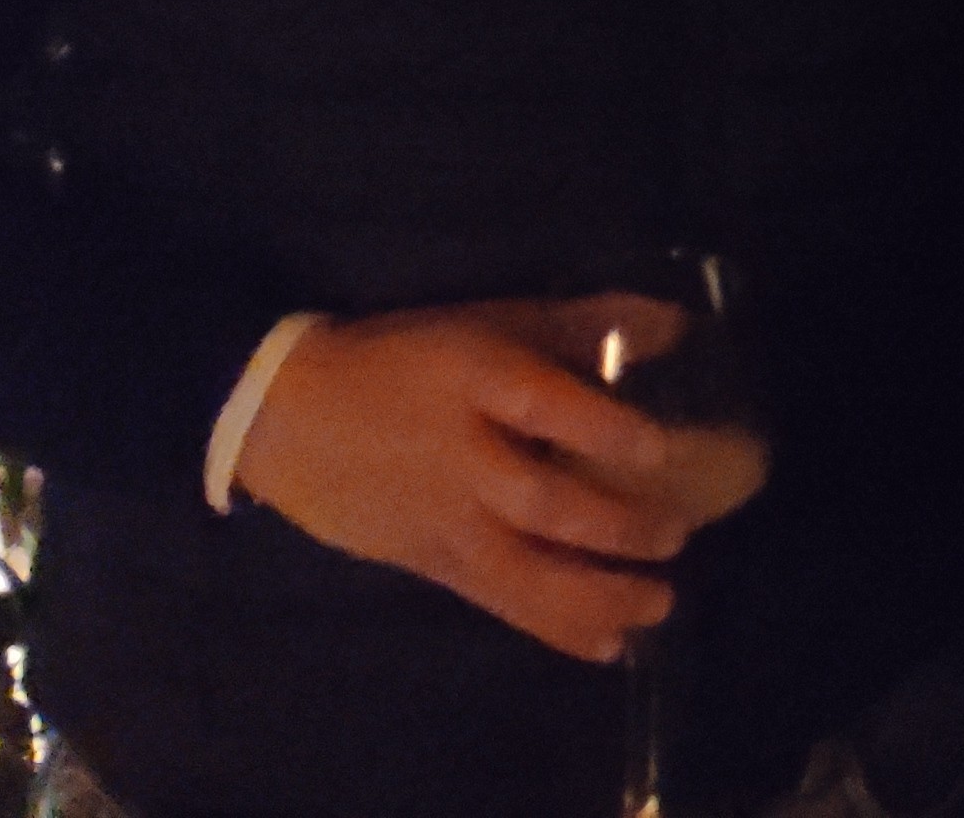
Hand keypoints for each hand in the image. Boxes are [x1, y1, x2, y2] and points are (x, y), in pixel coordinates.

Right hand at [232, 295, 696, 663]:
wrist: (285, 413)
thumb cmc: (406, 358)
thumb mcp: (489, 321)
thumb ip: (583, 323)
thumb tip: (678, 326)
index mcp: (474, 382)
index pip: (544, 406)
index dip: (603, 428)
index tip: (661, 449)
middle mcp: (461, 457)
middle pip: (541, 502)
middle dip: (614, 526)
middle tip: (678, 535)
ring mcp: (443, 520)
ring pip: (522, 572)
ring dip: (595, 596)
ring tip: (659, 603)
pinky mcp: (429, 564)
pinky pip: (498, 601)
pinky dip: (554, 627)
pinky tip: (608, 643)